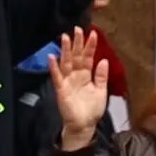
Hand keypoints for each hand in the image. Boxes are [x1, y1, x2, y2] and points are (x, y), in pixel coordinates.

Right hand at [49, 27, 109, 149]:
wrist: (84, 125)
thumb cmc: (92, 109)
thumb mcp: (101, 91)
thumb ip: (101, 76)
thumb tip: (103, 60)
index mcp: (86, 75)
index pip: (88, 57)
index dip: (90, 46)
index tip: (92, 34)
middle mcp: (76, 75)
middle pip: (75, 56)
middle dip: (76, 43)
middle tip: (77, 29)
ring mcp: (67, 81)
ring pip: (65, 62)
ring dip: (64, 50)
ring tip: (64, 37)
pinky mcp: (61, 89)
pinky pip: (57, 77)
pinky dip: (54, 67)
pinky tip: (52, 57)